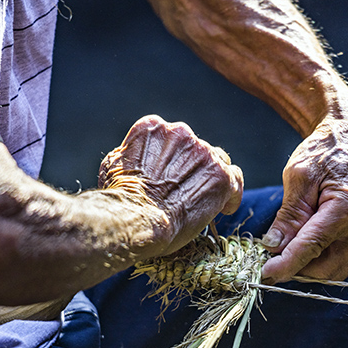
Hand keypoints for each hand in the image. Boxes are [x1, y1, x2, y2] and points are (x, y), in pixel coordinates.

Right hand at [99, 115, 243, 255]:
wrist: (136, 220)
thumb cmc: (120, 200)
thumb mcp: (113, 166)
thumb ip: (130, 154)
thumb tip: (133, 156)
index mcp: (152, 127)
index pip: (172, 137)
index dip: (174, 158)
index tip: (172, 175)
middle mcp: (180, 132)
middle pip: (196, 148)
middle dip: (193, 169)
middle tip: (186, 193)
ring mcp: (203, 153)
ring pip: (218, 161)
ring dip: (212, 179)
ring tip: (204, 202)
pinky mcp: (221, 176)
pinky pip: (235, 179)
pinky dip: (231, 194)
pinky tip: (224, 208)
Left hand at [261, 114, 347, 283]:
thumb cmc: (325, 152)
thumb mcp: (298, 177)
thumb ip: (288, 216)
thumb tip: (273, 248)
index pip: (313, 246)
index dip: (286, 264)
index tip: (266, 274)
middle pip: (325, 267)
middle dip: (297, 266)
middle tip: (273, 254)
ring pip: (335, 269)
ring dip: (310, 264)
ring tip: (292, 243)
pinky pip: (345, 260)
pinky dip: (324, 257)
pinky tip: (310, 241)